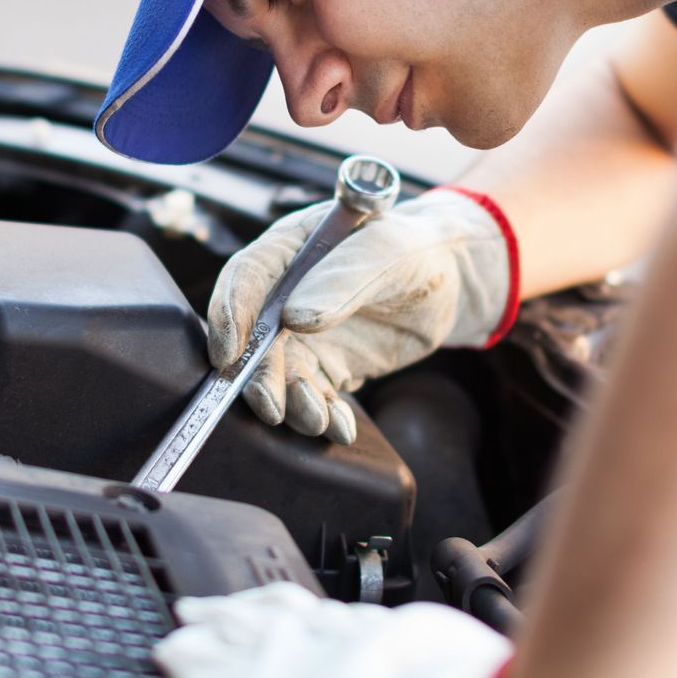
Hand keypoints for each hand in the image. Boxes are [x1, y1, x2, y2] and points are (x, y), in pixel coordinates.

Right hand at [206, 187, 518, 442]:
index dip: (230, 315)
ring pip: (280, 376)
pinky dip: (322, 417)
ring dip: (292, 405)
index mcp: (289, 250)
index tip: (228, 355)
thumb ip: (342, 280)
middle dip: (258, 378)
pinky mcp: (325, 366)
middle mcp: (284, 294)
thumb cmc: (414, 251)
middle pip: (252, 338)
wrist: (448, 282)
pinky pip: (312, 397)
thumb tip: (293, 319)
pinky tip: (341, 428)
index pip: (245, 278)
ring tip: (319, 419)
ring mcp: (302, 334)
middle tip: (272, 407)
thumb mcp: (387, 253)